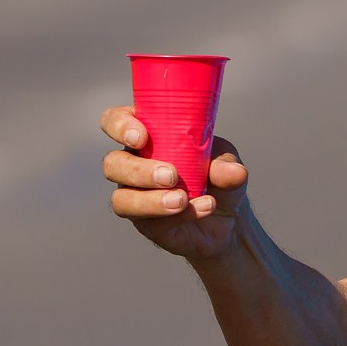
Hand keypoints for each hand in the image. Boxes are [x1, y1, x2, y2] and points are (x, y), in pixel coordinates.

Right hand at [101, 107, 249, 263]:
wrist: (227, 219)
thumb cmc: (218, 176)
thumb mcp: (227, 163)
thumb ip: (227, 165)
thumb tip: (233, 172)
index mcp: (145, 135)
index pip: (115, 121)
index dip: (120, 126)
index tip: (142, 137)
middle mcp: (131, 164)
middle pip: (113, 164)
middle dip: (139, 170)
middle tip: (171, 175)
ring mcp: (134, 196)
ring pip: (122, 199)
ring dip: (151, 201)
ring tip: (182, 200)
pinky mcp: (145, 224)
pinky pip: (150, 222)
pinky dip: (178, 216)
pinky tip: (203, 209)